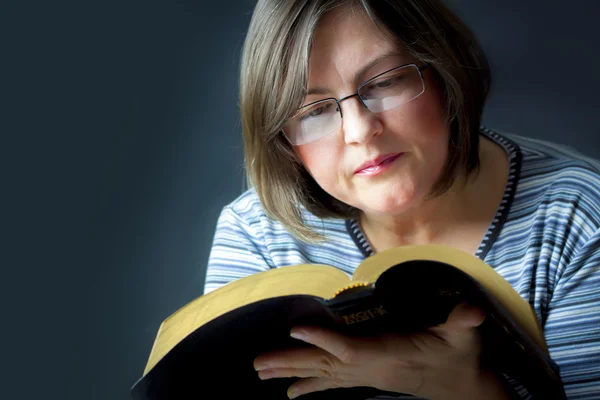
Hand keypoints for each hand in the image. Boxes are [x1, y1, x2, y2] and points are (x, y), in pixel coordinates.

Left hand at [253, 302, 504, 399]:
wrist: (461, 388)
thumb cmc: (459, 358)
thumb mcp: (464, 338)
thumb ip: (462, 322)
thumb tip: (472, 309)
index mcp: (390, 356)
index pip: (352, 350)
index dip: (324, 341)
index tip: (295, 329)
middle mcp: (371, 369)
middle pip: (325, 366)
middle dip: (291, 363)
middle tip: (257, 363)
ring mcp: (366, 377)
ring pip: (323, 374)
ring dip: (291, 371)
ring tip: (261, 372)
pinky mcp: (366, 379)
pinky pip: (331, 382)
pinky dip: (309, 385)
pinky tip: (289, 392)